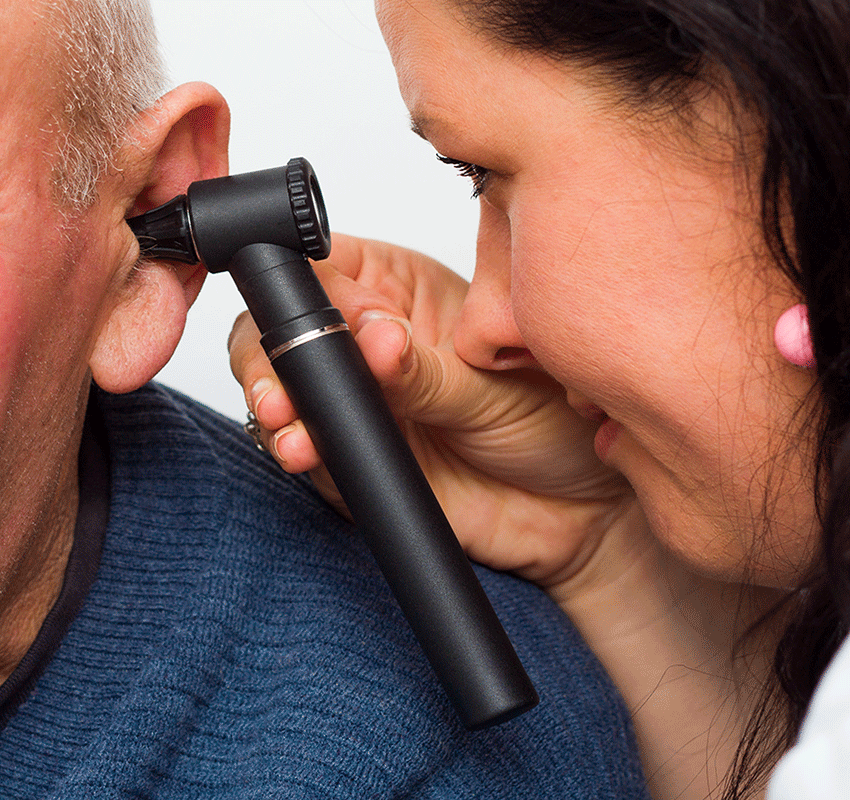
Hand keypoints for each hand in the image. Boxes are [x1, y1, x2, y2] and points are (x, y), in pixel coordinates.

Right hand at [228, 234, 634, 587]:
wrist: (579, 518)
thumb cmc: (556, 426)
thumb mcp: (491, 387)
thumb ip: (423, 368)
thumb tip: (373, 338)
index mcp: (398, 291)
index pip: (324, 270)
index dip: (300, 286)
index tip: (314, 317)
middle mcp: (365, 343)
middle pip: (282, 328)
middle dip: (270, 354)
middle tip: (285, 386)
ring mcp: (354, 403)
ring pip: (282, 389)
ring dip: (274, 403)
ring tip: (289, 424)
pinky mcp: (351, 459)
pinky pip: (306, 450)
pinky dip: (296, 450)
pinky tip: (304, 451)